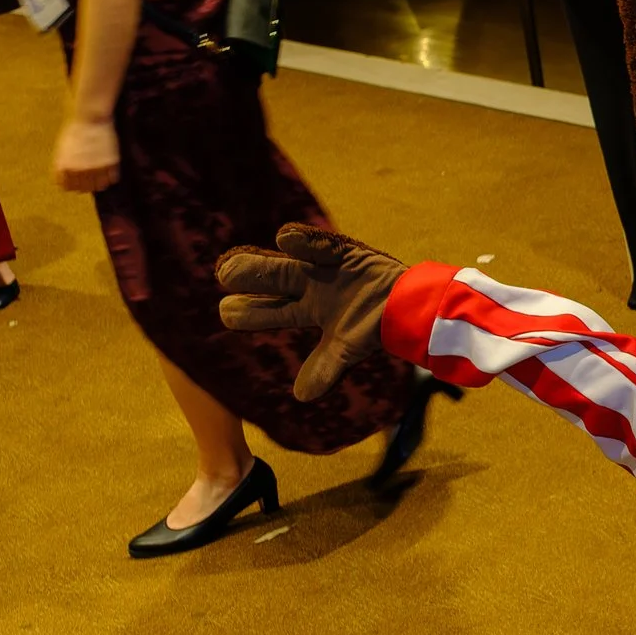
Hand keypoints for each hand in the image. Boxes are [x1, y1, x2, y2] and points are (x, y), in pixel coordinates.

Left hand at [52, 118, 119, 191]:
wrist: (90, 118)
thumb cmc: (75, 130)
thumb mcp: (63, 149)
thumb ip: (64, 165)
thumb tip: (66, 178)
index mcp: (64, 168)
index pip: (67, 187)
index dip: (72, 183)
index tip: (76, 179)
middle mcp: (78, 171)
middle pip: (83, 188)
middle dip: (86, 183)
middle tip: (90, 175)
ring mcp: (95, 168)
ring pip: (99, 186)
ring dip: (99, 182)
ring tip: (101, 174)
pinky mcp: (110, 164)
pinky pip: (111, 179)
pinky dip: (111, 176)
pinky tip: (109, 169)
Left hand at [217, 223, 409, 400]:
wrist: (413, 308)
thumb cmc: (379, 329)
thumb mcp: (348, 350)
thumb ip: (326, 368)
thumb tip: (301, 397)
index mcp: (309, 311)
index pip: (272, 312)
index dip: (249, 312)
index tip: (226, 312)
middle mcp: (311, 288)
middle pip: (273, 281)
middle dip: (249, 278)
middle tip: (222, 275)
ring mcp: (326, 270)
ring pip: (289, 263)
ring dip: (264, 263)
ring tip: (235, 262)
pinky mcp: (346, 254)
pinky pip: (322, 245)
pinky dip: (305, 241)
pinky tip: (284, 237)